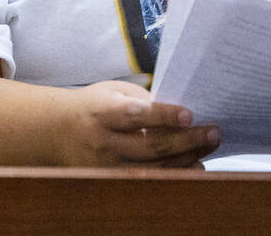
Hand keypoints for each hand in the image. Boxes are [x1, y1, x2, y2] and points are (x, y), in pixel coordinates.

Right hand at [56, 80, 218, 167]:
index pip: (136, 115)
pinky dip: (174, 174)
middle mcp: (104, 142)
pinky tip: (194, 167)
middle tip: (213, 132)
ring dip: (186, 159)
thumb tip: (181, 112)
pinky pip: (149, 180)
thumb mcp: (114, 91)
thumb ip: (143, 99)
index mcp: (103, 112)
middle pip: (150, 146)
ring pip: (153, 167)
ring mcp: (107, 166)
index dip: (163, 115)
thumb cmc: (94, 105)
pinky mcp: (112, 180)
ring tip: (209, 147)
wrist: (57, 131)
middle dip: (186, 140)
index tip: (189, 114)